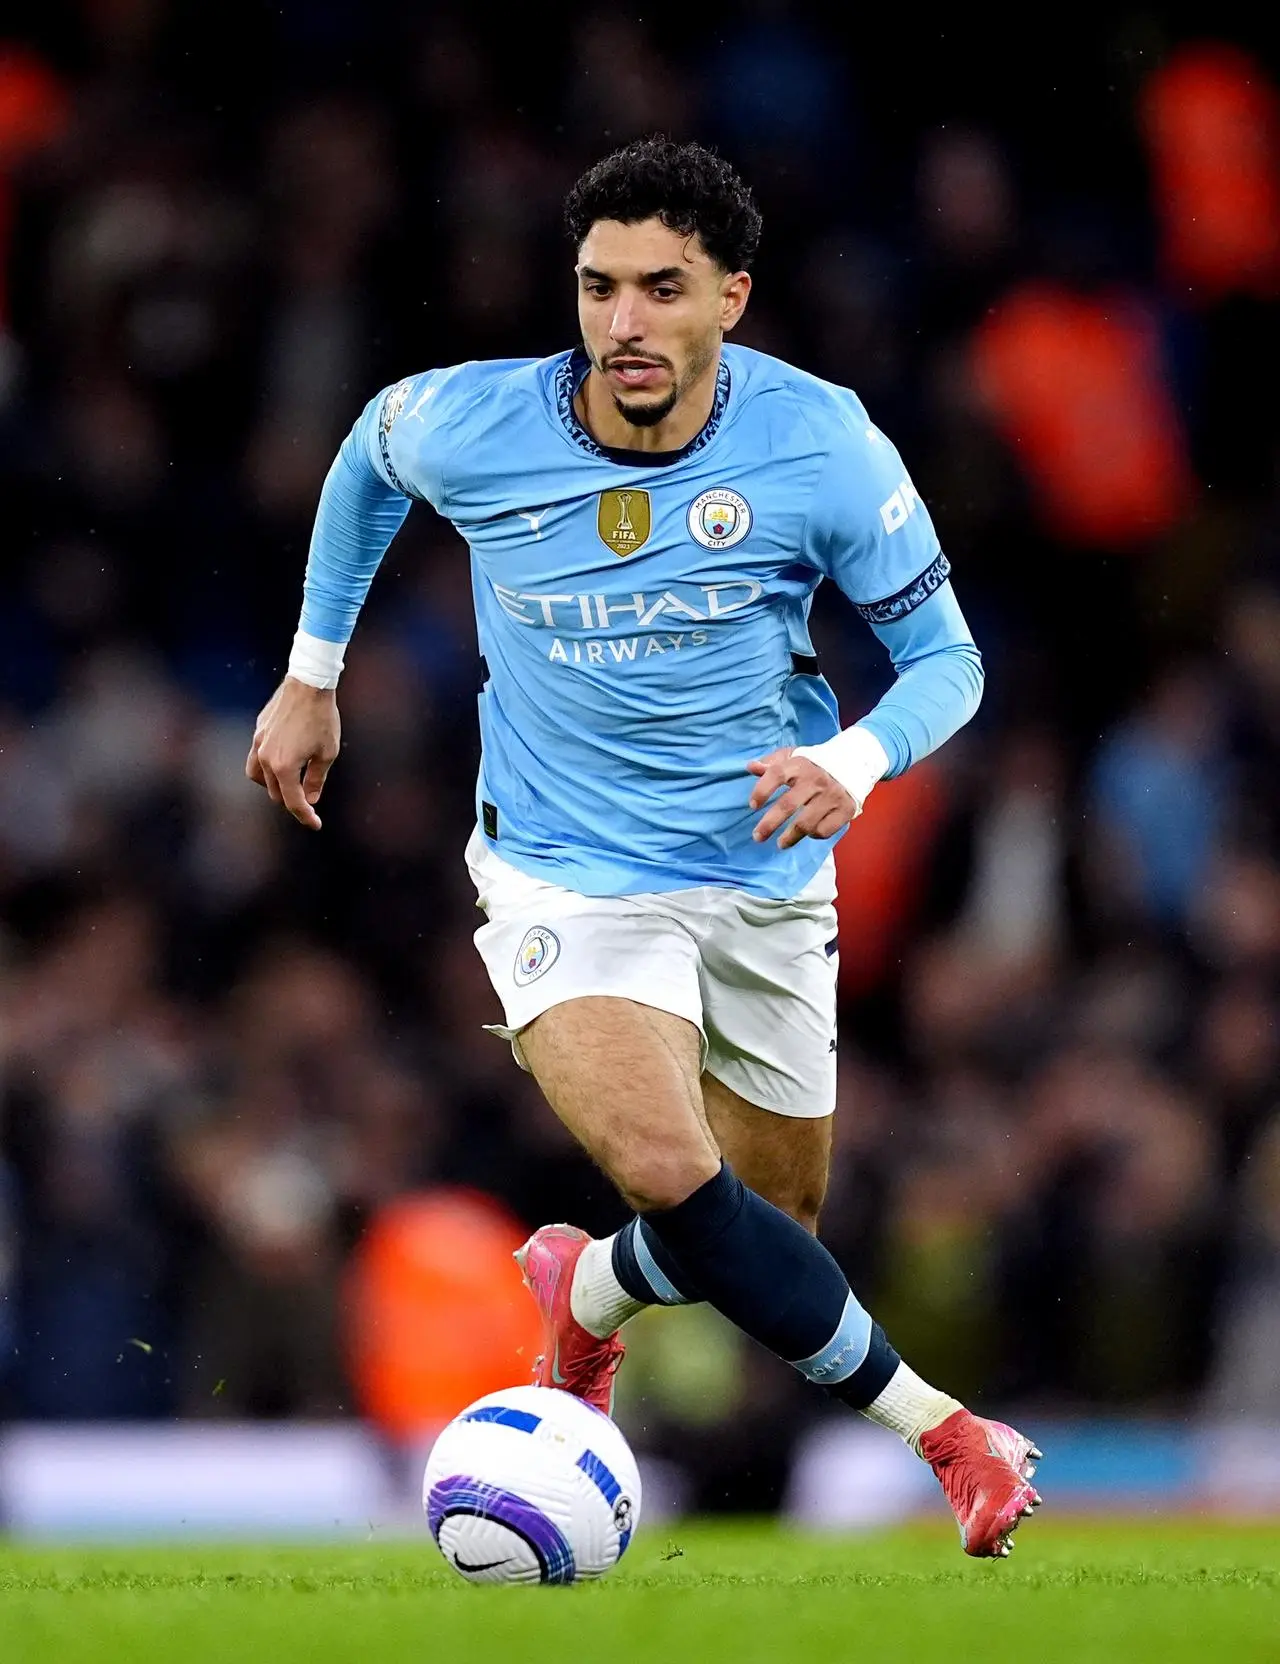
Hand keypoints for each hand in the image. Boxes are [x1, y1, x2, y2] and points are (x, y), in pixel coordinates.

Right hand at [245, 676, 340, 829]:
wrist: (308, 684)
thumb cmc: (322, 718)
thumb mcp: (327, 753)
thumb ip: (316, 779)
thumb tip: (310, 799)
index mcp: (284, 767)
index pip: (293, 801)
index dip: (305, 816)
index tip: (316, 824)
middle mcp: (265, 757)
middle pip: (274, 792)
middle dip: (291, 800)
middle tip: (308, 802)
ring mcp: (258, 742)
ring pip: (257, 776)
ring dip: (272, 785)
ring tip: (289, 784)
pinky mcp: (258, 729)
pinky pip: (257, 755)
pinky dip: (267, 765)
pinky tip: (282, 759)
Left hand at [746, 746, 857, 848]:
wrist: (855, 762)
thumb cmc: (814, 764)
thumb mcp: (793, 756)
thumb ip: (772, 762)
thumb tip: (751, 767)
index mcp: (800, 764)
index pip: (776, 775)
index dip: (761, 790)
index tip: (752, 805)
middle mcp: (816, 780)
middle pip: (788, 805)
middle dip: (769, 824)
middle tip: (757, 836)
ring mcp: (832, 796)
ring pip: (806, 824)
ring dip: (789, 837)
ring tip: (780, 843)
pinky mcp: (845, 810)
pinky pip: (824, 830)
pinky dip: (814, 835)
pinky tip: (808, 833)